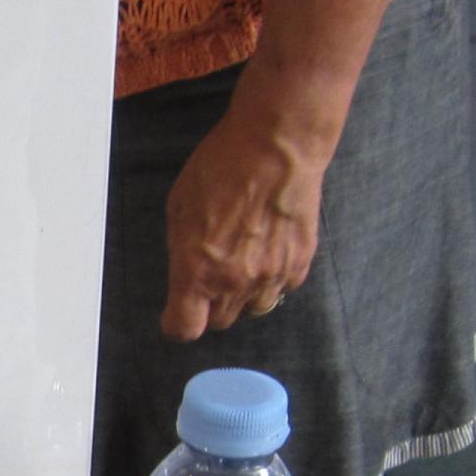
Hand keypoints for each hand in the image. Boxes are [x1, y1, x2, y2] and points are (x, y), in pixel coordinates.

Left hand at [161, 81, 337, 340]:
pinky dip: (272, 278)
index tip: (176, 313)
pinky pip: (282, 288)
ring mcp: (271, 275)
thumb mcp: (179, 208)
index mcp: (196, 271)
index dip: (177, 323)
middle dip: (210, 306)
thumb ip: (181, 251)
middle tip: (210, 276)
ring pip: (253, 309)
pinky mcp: (299, 263)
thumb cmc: (223, 168)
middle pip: (219, 322)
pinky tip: (267, 249)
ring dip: (243, 295)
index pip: (184, 328)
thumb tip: (184, 272)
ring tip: (241, 260)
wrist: (277, 147)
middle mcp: (234, 281)